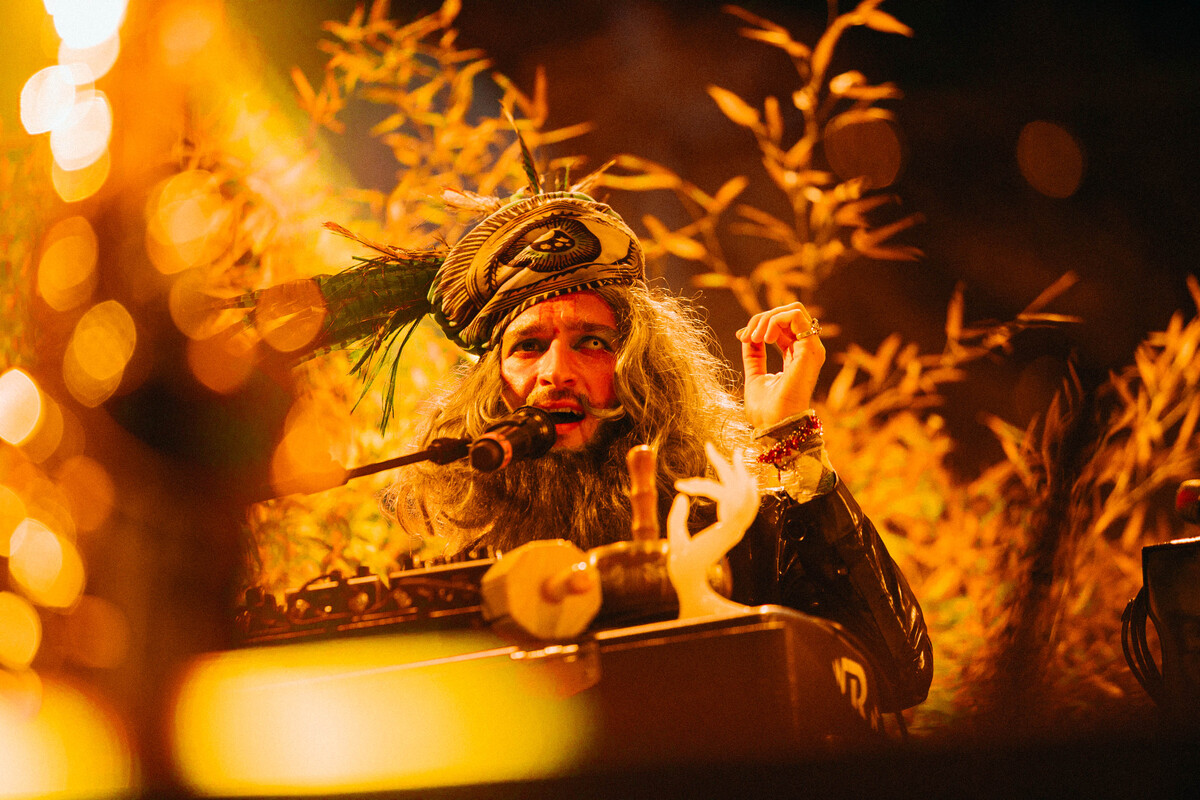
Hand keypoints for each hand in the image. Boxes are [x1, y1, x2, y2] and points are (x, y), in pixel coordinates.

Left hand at [737, 302, 824, 429]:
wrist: (773, 426)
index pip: (783, 326)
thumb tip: (746, 335)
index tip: (742, 337)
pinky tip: (764, 337)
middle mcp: (807, 350)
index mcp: (796, 356)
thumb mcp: (755, 375)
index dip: (760, 325)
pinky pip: (795, 316)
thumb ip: (754, 354)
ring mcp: (811, 349)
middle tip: (747, 336)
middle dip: (762, 318)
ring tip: (755, 336)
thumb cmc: (766, 410)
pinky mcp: (810, 350)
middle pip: (788, 314)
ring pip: (792, 310)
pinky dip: (774, 320)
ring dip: (767, 318)